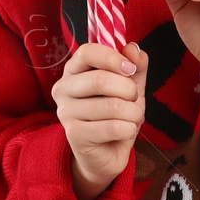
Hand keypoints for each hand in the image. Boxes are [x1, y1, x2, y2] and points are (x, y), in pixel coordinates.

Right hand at [51, 41, 148, 199]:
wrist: (108, 152)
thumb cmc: (117, 114)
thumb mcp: (130, 86)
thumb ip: (135, 66)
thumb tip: (133, 48)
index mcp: (74, 70)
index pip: (87, 52)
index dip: (113, 58)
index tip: (130, 69)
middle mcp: (63, 89)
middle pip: (99, 79)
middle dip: (128, 89)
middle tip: (134, 98)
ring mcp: (65, 113)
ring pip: (110, 105)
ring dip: (133, 112)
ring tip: (132, 117)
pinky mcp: (74, 135)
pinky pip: (111, 127)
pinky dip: (129, 128)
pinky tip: (126, 131)